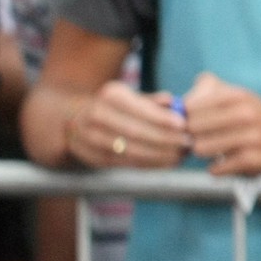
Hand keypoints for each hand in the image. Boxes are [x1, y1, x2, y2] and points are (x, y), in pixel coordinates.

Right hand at [64, 80, 189, 168]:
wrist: (72, 122)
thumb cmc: (110, 106)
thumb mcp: (126, 95)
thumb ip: (149, 100)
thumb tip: (173, 102)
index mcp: (110, 95)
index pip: (140, 109)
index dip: (162, 119)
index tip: (183, 125)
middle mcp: (98, 116)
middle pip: (136, 132)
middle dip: (165, 140)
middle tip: (187, 143)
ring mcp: (93, 140)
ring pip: (132, 151)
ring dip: (160, 155)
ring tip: (180, 155)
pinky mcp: (95, 159)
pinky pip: (127, 163)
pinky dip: (150, 164)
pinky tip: (166, 162)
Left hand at [183, 71, 260, 175]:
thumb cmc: (259, 120)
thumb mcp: (242, 97)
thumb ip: (212, 90)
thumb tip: (188, 91)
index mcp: (238, 95)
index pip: (190, 107)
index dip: (183, 119)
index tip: (189, 125)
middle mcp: (245, 113)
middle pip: (192, 127)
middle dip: (190, 137)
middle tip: (196, 141)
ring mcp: (250, 137)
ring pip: (201, 148)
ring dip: (201, 153)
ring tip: (210, 152)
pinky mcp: (252, 159)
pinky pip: (216, 168)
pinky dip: (215, 169)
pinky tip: (221, 165)